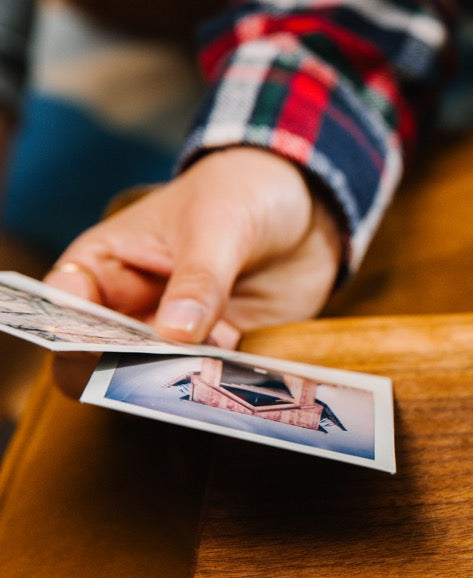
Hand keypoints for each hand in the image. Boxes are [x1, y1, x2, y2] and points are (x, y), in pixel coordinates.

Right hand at [44, 147, 343, 393]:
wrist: (304, 205)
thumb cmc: (240, 194)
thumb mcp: (218, 226)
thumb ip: (199, 279)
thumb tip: (175, 333)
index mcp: (103, 266)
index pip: (64, 312)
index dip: (72, 336)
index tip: (100, 351)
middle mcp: (130, 307)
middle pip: (104, 357)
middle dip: (127, 372)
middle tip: (160, 374)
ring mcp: (175, 332)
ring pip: (158, 376)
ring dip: (179, 383)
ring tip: (204, 380)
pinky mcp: (220, 348)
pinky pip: (212, 378)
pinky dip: (222, 383)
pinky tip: (240, 383)